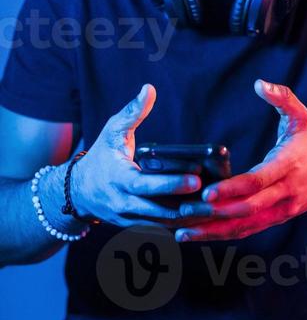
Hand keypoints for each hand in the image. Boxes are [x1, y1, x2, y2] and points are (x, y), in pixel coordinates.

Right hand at [71, 84, 203, 227]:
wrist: (79, 190)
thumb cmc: (101, 156)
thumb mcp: (113, 131)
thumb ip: (133, 112)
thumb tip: (148, 89)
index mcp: (119, 179)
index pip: (147, 185)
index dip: (172, 184)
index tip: (197, 179)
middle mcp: (123, 203)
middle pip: (160, 211)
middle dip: (189, 207)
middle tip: (215, 199)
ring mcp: (129, 219)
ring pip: (163, 224)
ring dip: (189, 220)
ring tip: (215, 209)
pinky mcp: (135, 227)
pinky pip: (161, 230)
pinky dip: (181, 226)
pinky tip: (202, 219)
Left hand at [174, 79, 306, 242]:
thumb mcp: (301, 118)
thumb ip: (283, 98)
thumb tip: (260, 84)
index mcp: (287, 166)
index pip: (258, 181)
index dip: (232, 189)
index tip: (207, 193)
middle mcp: (284, 192)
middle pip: (248, 208)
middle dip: (216, 213)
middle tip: (185, 212)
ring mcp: (280, 210)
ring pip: (244, 225)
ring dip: (213, 231)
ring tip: (182, 232)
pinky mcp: (274, 220)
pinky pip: (246, 231)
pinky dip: (220, 235)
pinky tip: (197, 235)